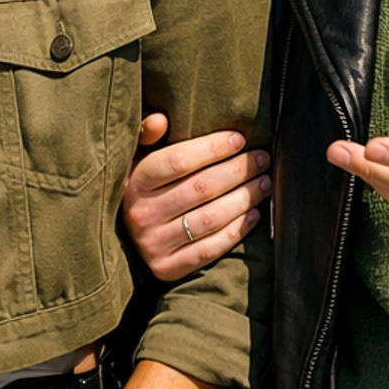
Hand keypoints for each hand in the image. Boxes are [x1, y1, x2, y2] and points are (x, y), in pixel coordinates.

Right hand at [121, 116, 270, 281]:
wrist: (124, 242)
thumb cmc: (141, 191)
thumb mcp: (134, 160)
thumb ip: (145, 137)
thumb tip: (161, 119)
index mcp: (133, 182)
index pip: (178, 161)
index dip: (213, 148)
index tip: (239, 139)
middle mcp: (141, 214)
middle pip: (201, 188)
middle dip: (238, 170)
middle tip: (262, 159)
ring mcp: (153, 244)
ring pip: (210, 218)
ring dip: (244, 199)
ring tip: (264, 183)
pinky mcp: (167, 268)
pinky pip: (210, 249)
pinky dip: (237, 231)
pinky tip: (254, 215)